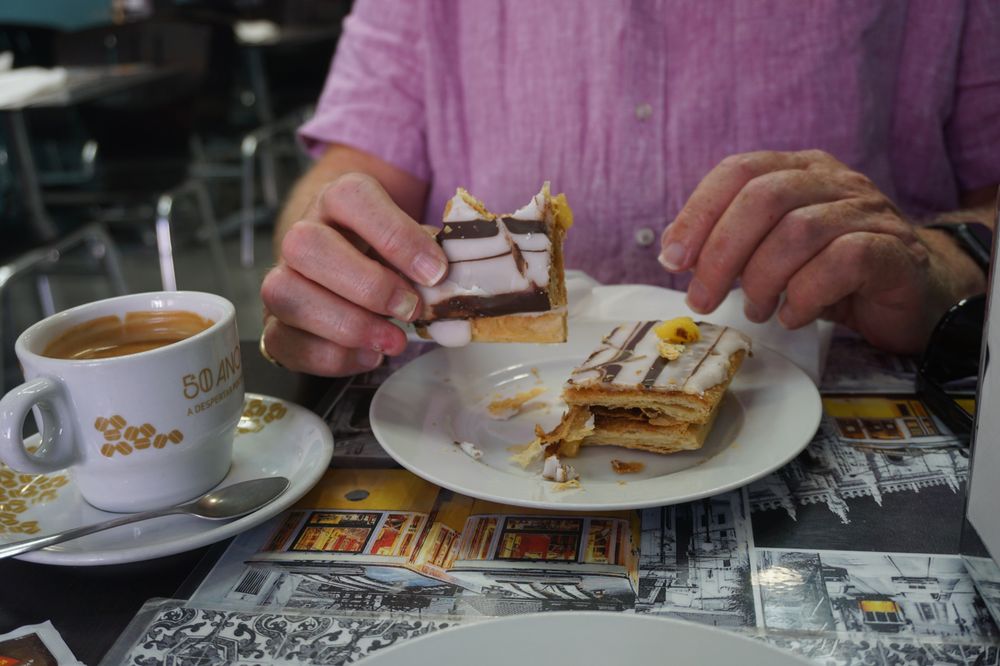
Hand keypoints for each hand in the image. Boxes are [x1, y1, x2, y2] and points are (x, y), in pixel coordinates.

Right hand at [260, 173, 446, 374]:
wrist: (347, 267)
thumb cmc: (386, 254)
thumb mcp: (415, 244)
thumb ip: (437, 259)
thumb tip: (463, 285)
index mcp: (338, 201)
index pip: (352, 198)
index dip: (395, 235)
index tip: (436, 271)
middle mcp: (302, 234)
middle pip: (306, 245)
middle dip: (367, 285)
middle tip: (411, 308)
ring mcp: (283, 279)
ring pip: (286, 294)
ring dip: (347, 324)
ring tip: (394, 341)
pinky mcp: (275, 324)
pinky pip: (283, 342)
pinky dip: (331, 356)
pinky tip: (369, 356)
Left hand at [658, 150, 977, 353]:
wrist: (913, 293)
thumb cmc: (833, 273)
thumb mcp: (772, 251)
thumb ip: (731, 243)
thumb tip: (673, 254)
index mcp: (799, 171)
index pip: (739, 171)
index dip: (698, 213)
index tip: (673, 260)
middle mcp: (834, 181)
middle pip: (764, 198)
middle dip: (720, 254)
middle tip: (703, 298)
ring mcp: (868, 212)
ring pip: (799, 231)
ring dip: (762, 280)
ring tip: (756, 310)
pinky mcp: (894, 250)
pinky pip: (842, 261)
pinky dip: (805, 295)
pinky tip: (793, 315)